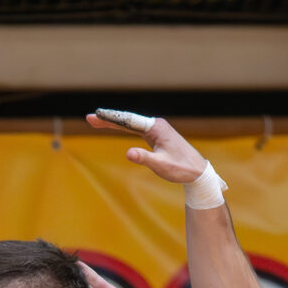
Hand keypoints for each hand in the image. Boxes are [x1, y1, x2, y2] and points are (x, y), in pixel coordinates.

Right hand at [89, 112, 208, 187]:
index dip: (111, 119)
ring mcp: (156, 129)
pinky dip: (123, 127)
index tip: (96, 115)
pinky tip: (116, 127)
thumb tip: (129, 153)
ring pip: (131, 123)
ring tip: (96, 121)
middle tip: (89, 118)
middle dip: (108, 118)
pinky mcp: (156, 135)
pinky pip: (136, 128)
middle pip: (128, 119)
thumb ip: (145, 158)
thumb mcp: (161, 165)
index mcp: (156, 128)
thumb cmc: (181, 168)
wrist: (198, 171)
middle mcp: (156, 125)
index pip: (129, 121)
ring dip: (114, 122)